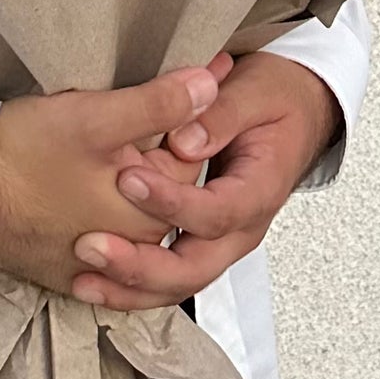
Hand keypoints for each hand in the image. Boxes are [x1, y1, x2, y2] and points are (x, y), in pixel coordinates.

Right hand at [0, 51, 234, 294]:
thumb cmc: (21, 157)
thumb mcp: (94, 119)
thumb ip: (159, 104)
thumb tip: (211, 84)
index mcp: (151, 215)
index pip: (191, 155)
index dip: (189, 108)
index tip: (195, 75)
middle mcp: (133, 249)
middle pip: (165, 183)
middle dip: (160, 144)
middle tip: (144, 108)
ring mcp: (99, 262)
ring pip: (133, 207)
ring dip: (131, 174)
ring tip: (106, 140)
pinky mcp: (67, 266)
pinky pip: (103, 232)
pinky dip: (101, 205)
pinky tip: (81, 176)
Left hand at [69, 52, 341, 309]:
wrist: (297, 111)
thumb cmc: (276, 99)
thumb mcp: (255, 92)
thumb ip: (221, 115)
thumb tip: (184, 143)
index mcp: (259, 191)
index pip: (215, 212)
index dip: (170, 203)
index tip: (128, 179)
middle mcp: (241, 227)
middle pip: (194, 268)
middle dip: (140, 266)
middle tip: (91, 247)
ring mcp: (221, 240)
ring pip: (178, 282)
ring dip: (130, 286)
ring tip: (82, 277)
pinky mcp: (199, 239)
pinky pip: (168, 273)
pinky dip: (132, 283)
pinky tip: (93, 279)